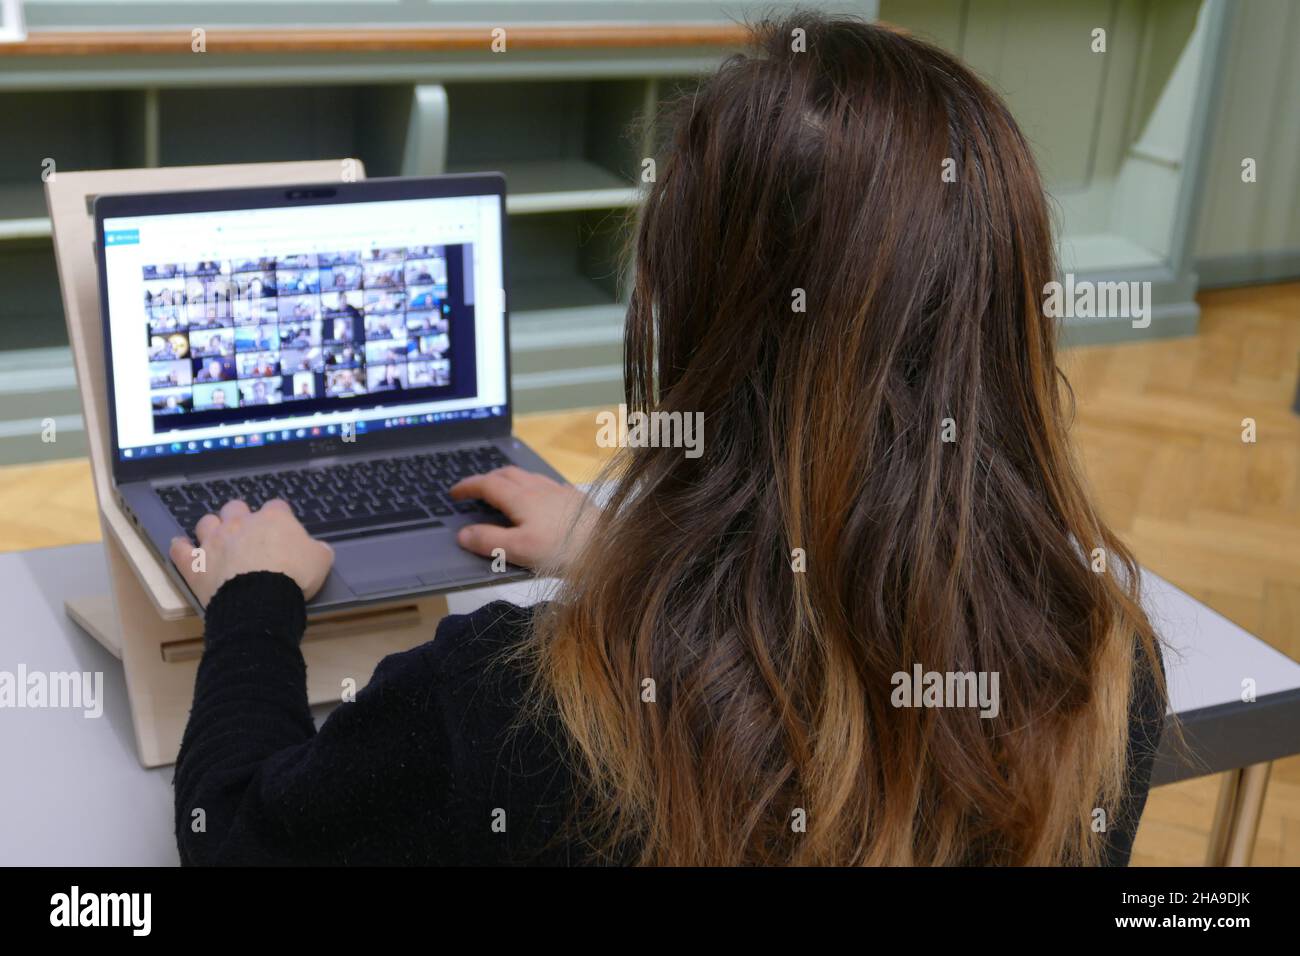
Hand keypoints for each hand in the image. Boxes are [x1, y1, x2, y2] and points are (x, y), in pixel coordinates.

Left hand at [169, 499, 334, 607]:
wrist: (262, 598)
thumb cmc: (294, 575)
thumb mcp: (321, 560)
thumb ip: (317, 549)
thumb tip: (317, 549)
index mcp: (273, 519)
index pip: (276, 507)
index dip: (280, 517)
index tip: (283, 530)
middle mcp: (240, 523)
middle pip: (236, 507)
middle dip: (240, 516)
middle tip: (248, 533)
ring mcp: (214, 541)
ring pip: (206, 522)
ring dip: (212, 528)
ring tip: (217, 539)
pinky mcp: (195, 563)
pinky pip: (180, 549)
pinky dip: (180, 548)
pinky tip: (182, 548)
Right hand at [449, 467, 597, 571]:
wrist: (609, 546)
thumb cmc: (563, 550)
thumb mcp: (519, 550)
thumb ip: (489, 541)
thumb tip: (462, 533)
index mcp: (520, 497)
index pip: (486, 484)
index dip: (467, 486)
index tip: (454, 493)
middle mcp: (538, 488)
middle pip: (506, 474)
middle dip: (486, 479)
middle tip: (475, 491)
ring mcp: (558, 491)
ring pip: (527, 477)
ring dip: (509, 480)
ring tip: (502, 493)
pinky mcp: (574, 499)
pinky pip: (545, 484)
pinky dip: (530, 487)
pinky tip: (537, 501)